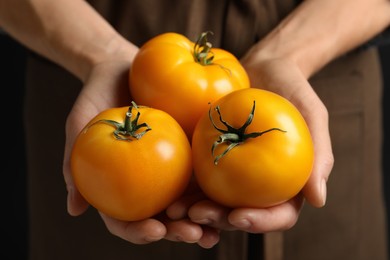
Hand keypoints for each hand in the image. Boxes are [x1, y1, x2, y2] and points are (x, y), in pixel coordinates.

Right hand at [62, 58, 219, 247]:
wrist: (123, 66)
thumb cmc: (96, 96)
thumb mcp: (81, 125)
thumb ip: (74, 162)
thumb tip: (74, 210)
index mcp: (121, 184)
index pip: (127, 219)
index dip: (139, 231)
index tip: (155, 230)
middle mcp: (148, 182)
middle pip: (163, 217)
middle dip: (179, 231)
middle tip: (195, 235)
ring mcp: (172, 167)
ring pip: (189, 201)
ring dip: (204, 219)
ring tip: (218, 228)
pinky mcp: (192, 149)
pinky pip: (207, 168)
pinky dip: (218, 186)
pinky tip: (232, 194)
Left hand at [168, 54, 332, 233]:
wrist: (262, 67)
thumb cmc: (292, 88)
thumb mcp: (311, 113)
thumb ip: (319, 153)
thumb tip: (318, 199)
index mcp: (286, 183)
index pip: (278, 214)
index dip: (260, 223)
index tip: (237, 216)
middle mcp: (258, 184)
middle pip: (240, 214)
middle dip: (218, 221)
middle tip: (197, 214)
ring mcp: (232, 174)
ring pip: (215, 203)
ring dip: (195, 212)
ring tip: (175, 210)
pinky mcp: (210, 159)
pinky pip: (197, 179)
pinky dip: (183, 189)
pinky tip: (167, 191)